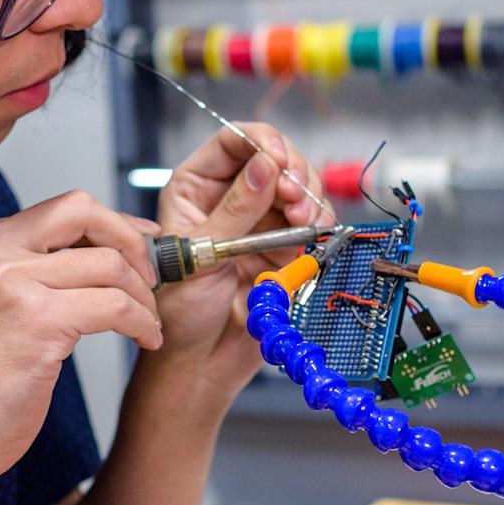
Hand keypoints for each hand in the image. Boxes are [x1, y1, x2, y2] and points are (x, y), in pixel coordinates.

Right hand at [0, 190, 161, 496]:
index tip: (140, 242)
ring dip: (142, 296)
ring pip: (109, 263)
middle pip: (83, 212)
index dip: (110, 224)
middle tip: (151, 276)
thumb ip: (26, 270)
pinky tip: (144, 339)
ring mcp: (8, 281)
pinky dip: (142, 322)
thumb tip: (99, 250)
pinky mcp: (36, 319)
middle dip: (131, 241)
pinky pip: (115, 306)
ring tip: (147, 323)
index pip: (58, 210)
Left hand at [146, 124, 334, 401]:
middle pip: (276, 157)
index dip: (261, 142)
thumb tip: (264, 167)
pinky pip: (315, 221)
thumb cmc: (181, 312)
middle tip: (296, 197)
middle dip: (293, 172)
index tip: (279, 160)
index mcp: (198, 187)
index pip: (234, 141)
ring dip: (311, 198)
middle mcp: (234, 196)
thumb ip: (235, 210)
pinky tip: (315, 234)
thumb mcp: (201, 254)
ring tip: (305, 221)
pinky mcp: (288, 246)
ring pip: (301, 187)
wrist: (202, 362)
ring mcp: (264, 220)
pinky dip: (322, 224)